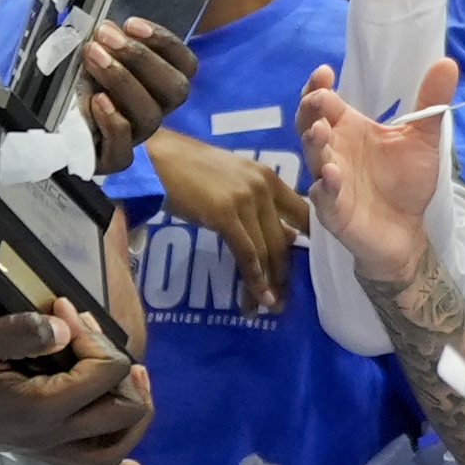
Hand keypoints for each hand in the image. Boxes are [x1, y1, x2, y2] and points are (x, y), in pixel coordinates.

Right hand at [0, 303, 151, 464]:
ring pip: (110, 454)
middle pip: (124, 415)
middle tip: (106, 342)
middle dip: (128, 376)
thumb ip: (22, 331)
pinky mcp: (26, 448)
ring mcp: (38, 447)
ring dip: (131, 420)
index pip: (107, 373)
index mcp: (42, 408)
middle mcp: (48, 436)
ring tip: (131, 385)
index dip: (97, 335)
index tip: (64, 308)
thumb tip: (66, 328)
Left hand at [79, 18, 192, 179]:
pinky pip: (124, 152)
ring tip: (92, 58)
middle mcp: (156, 109)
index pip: (185, 64)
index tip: (131, 24)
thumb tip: (106, 27)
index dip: (165, 42)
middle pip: (175, 90)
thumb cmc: (78, 79)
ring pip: (150, 116)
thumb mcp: (95, 55)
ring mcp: (137, 136)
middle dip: (141, 58)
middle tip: (105, 37)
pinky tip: (96, 100)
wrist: (50, 121)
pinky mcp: (112, 159)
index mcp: (160, 82)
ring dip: (122, 81)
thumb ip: (108, 41)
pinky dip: (113, 124)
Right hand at [147, 133, 308, 312]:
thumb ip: (257, 202)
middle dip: (284, 274)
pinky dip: (252, 279)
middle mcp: (264, 187)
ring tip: (267, 306)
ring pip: (266, 252)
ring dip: (267, 284)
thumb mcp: (233, 179)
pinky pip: (246, 254)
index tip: (305, 268)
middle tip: (282, 300)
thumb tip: (285, 235)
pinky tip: (253, 298)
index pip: (302, 214)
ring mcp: (245, 200)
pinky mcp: (225, 215)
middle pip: (283, 240)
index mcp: (269, 177)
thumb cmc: (188, 168)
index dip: (308, 244)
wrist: (156, 158)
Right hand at [296, 57, 451, 282]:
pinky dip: (326, 186)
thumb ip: (431, 104)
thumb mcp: (423, 139)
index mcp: (349, 129)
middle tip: (318, 98)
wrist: (407, 230)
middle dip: (310, 110)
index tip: (324, 72)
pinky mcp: (333, 210)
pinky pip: (323, 196)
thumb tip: (447, 63)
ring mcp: (329, 180)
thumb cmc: (406, 181)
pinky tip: (332, 175)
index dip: (318, 87)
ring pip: (313, 159)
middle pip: (309, 125)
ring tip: (321, 131)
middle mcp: (333, 151)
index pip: (325, 103)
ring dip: (314, 144)